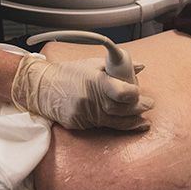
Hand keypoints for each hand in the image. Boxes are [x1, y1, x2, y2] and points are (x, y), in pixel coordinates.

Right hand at [11, 55, 153, 130]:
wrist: (41, 88)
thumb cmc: (68, 73)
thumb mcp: (92, 63)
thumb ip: (117, 66)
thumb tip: (140, 67)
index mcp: (94, 81)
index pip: (119, 91)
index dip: (133, 94)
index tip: (140, 92)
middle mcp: (89, 99)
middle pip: (120, 109)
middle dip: (137, 109)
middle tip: (149, 105)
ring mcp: (83, 114)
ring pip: (113, 121)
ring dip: (131, 121)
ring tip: (143, 120)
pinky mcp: (79, 124)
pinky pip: (101, 126)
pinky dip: (115, 124)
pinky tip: (126, 123)